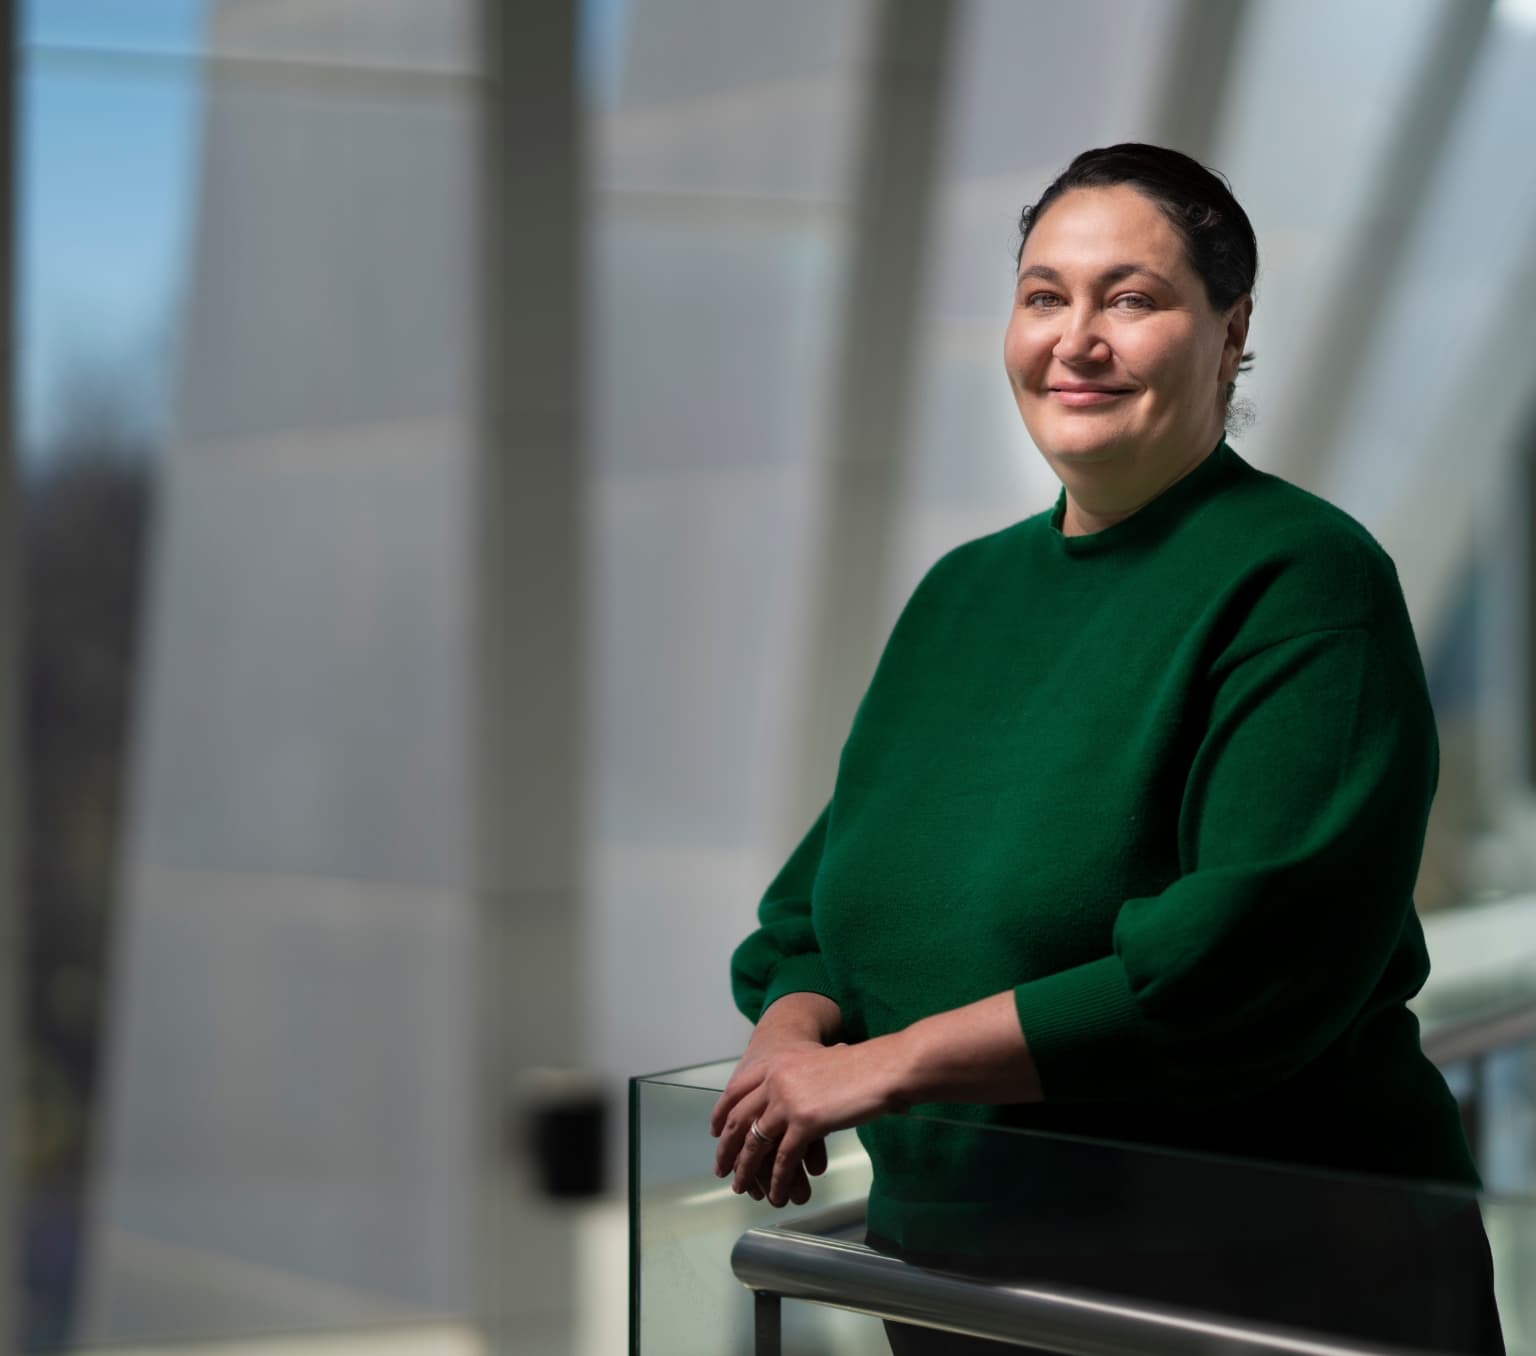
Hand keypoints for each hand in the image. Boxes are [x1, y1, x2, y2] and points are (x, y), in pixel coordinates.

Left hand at [710, 1036, 908, 1207]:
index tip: (714, 1131)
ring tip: (741, 1189)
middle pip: (738, 1119)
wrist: (883, 1067)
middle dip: (726, 1148)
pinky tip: (775, 1194)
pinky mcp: (804, 1122)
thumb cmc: (862, 1066)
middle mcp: (775, 1080)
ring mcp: (787, 1101)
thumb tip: (795, 1101)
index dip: (721, 1113)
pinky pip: (783, 1159)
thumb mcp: (819, 1065)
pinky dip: (776, 1181)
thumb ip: (800, 1080)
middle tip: (720, 1168)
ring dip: (746, 1170)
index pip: (736, 1090)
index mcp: (776, 1063)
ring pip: (755, 1143)